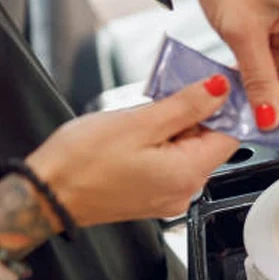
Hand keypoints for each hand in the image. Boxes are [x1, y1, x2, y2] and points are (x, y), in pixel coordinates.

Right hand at [26, 75, 237, 226]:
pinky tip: (140, 133)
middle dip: (197, 114)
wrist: (47, 195)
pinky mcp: (153, 196)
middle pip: (210, 143)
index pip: (231, 135)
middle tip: (170, 91)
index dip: (227, 106)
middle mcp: (185, 191)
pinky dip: (163, 143)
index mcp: (188, 174)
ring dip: (176, 127)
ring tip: (147, 114)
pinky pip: (171, 163)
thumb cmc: (82, 163)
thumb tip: (218, 90)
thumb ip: (186, 106)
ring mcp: (169, 196)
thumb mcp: (139, 122)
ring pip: (189, 151)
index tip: (216, 82)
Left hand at [184, 0, 278, 128]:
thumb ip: (258, 80)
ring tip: (237, 103)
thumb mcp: (243, 32)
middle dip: (273, 100)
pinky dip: (249, 75)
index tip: (275, 129)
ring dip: (258, 89)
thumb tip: (269, 117)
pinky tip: (234, 86)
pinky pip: (264, 61)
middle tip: (250, 119)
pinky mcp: (268, 25)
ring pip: (278, 73)